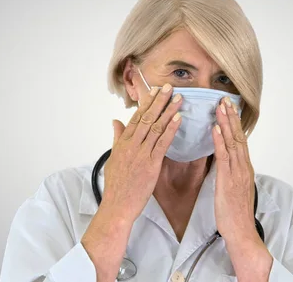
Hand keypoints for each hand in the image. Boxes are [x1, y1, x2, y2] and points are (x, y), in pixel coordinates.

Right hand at [81, 83, 181, 281]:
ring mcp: (141, 153)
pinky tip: (179, 119)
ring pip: (156, 127)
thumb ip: (117, 138)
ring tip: (178, 98)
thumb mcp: (113, 158)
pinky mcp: (150, 164)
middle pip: (146, 117)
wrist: (117, 205)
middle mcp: (131, 144)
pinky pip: (162, 142)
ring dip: (168, 111)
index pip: (136, 117)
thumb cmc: (116, 185)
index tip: (155, 91)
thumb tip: (115, 121)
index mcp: (122, 142)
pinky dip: (171, 129)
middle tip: (169, 87)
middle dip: (159, 101)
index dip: (147, 103)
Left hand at [212, 96, 257, 240]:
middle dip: (231, 117)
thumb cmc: (234, 214)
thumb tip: (223, 161)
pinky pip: (224, 157)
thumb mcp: (233, 189)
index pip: (240, 140)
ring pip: (233, 143)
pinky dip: (220, 141)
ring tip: (221, 107)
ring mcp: (238, 173)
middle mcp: (243, 167)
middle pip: (238, 136)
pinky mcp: (229, 181)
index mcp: (244, 168)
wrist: (241, 232)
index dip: (234, 123)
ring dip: (226, 123)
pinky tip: (216, 129)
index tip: (229, 107)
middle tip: (225, 99)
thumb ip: (230, 173)